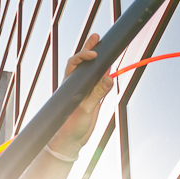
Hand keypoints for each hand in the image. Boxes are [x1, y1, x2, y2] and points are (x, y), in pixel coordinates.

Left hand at [52, 34, 112, 158]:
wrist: (71, 142)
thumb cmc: (70, 127)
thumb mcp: (84, 109)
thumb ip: (96, 94)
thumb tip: (108, 79)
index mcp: (70, 84)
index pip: (75, 63)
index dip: (83, 55)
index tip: (94, 54)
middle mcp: (77, 85)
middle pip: (82, 63)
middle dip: (89, 48)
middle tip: (96, 36)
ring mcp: (85, 91)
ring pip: (92, 71)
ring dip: (98, 60)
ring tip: (103, 45)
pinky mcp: (93, 99)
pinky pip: (99, 83)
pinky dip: (105, 74)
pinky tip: (110, 67)